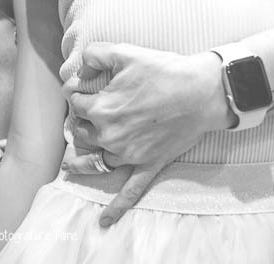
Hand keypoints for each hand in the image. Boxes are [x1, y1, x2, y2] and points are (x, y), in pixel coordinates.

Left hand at [62, 43, 229, 223]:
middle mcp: (111, 135)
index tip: (83, 88)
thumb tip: (79, 65)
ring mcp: (130, 154)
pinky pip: (130, 190)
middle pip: (82, 133)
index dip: (76, 93)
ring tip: (71, 163)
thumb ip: (95, 54)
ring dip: (84, 160)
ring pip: (97, 161)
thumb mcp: (125, 52)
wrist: (202, 92)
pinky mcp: (149, 164)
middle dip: (80, 123)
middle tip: (85, 114)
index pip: (74, 104)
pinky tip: (104, 221)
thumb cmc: (164, 70)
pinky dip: (116, 207)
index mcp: (101, 109)